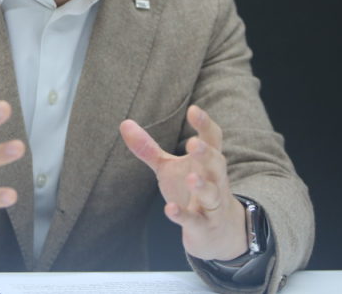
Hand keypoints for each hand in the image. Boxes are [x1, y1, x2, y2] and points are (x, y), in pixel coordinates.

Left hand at [119, 105, 246, 260]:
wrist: (216, 232)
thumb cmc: (190, 189)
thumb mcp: (168, 167)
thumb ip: (148, 148)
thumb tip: (124, 124)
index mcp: (207, 161)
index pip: (212, 139)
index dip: (204, 124)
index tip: (193, 109)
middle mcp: (215, 180)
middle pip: (217, 164)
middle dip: (206, 154)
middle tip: (193, 143)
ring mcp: (212, 205)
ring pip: (212, 194)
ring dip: (202, 186)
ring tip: (190, 178)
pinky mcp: (204, 226)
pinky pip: (195, 221)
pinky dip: (183, 216)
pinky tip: (170, 209)